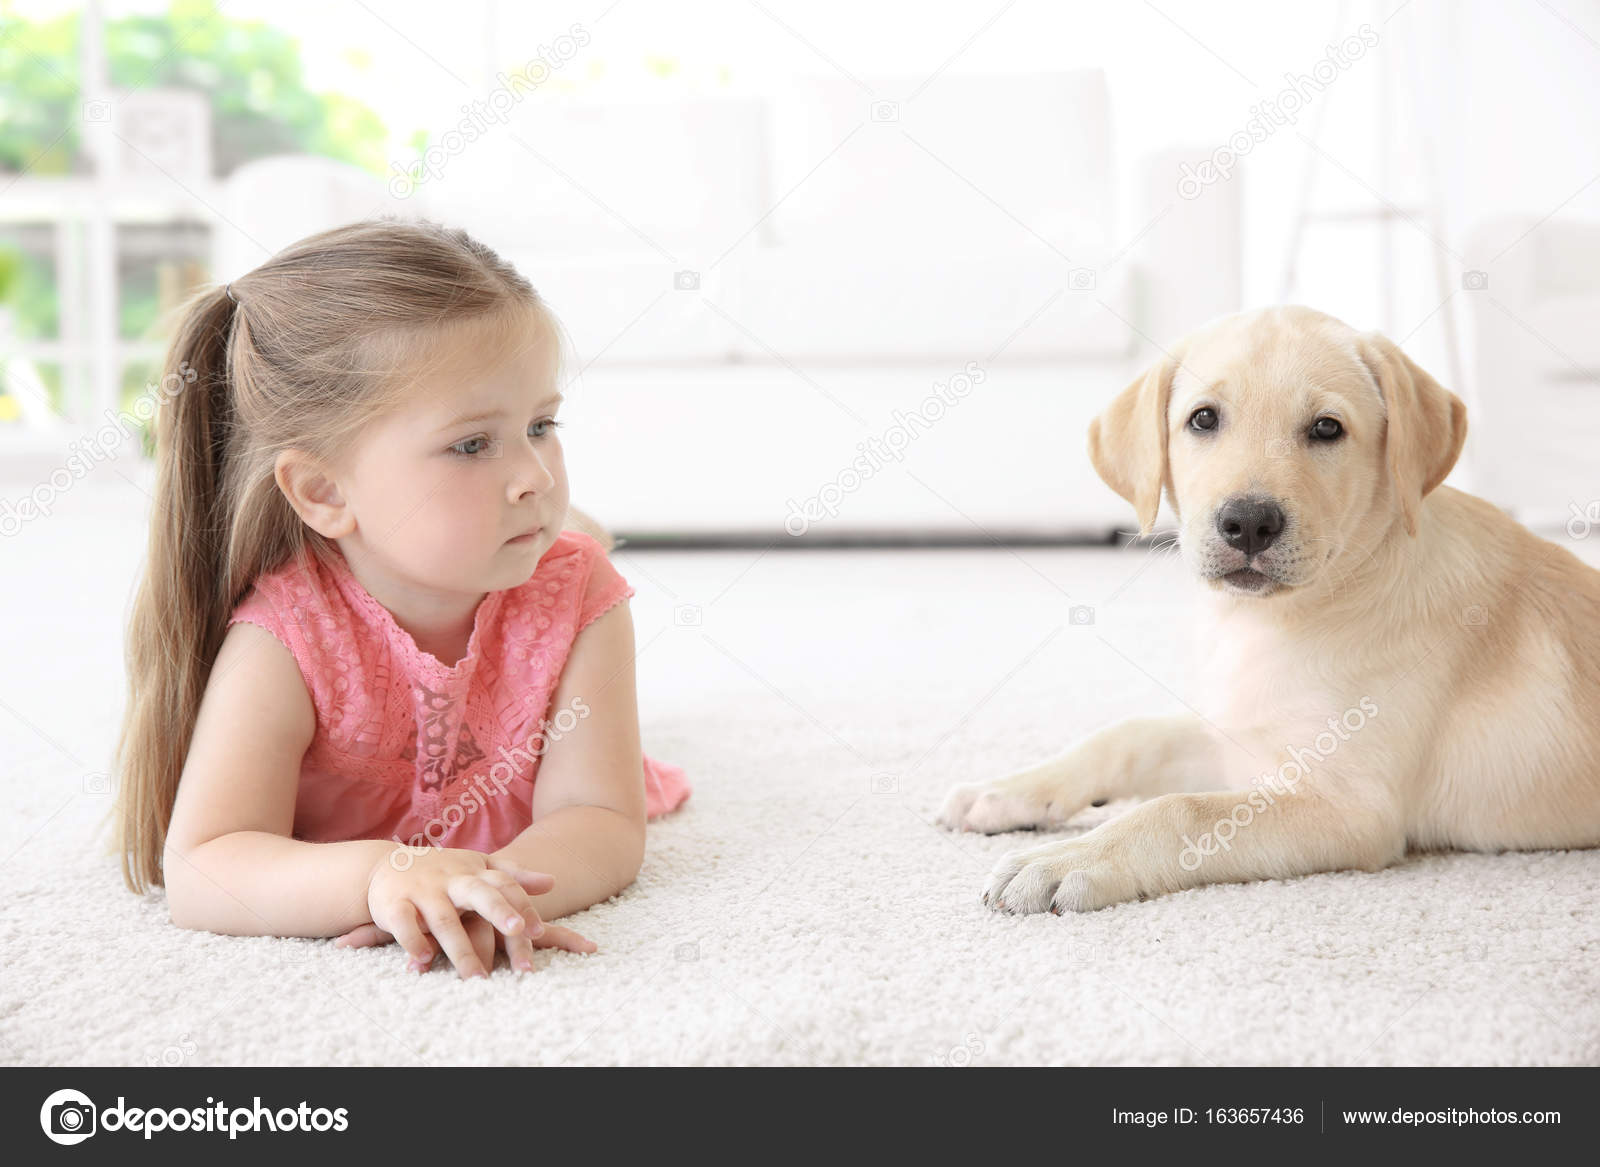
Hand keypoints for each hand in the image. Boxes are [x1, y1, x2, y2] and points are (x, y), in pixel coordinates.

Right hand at [359, 845, 562, 979]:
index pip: (504, 885)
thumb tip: (552, 882)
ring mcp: (423, 891)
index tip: (539, 931)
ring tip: (477, 978)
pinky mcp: (394, 904)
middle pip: (479, 894)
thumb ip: (512, 876)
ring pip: (443, 919)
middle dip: (499, 912)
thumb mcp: (477, 868)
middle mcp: (451, 880)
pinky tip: (424, 960)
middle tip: (518, 933)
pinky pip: (404, 923)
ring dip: (460, 949)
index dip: (521, 905)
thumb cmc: (442, 872)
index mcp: (474, 873)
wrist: (385, 864)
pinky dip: (413, 940)